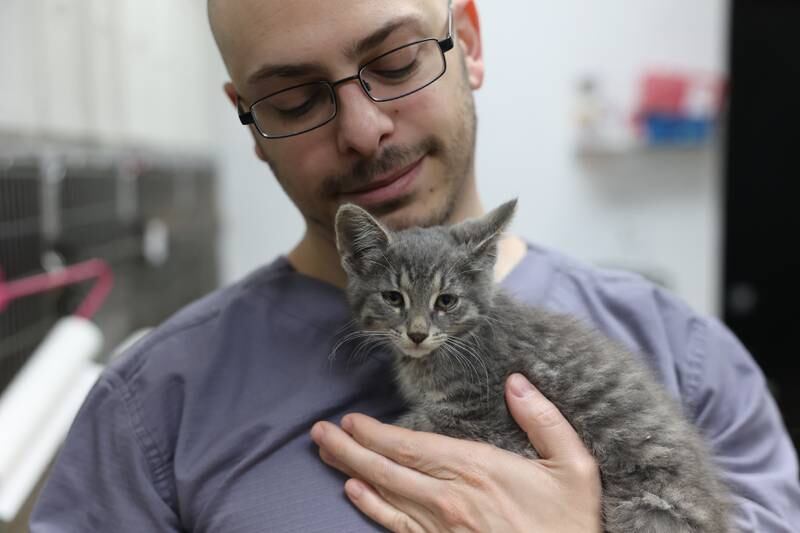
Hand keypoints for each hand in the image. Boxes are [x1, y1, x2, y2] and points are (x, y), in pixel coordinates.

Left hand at [310, 374, 601, 531]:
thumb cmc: (569, 524)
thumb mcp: (574, 467)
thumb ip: (544, 420)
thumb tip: (517, 382)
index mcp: (478, 468)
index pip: (414, 446)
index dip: (377, 432)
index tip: (351, 420)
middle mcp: (451, 496)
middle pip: (389, 467)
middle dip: (349, 447)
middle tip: (319, 433)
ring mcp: (442, 526)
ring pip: (386, 493)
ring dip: (351, 471)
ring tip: (325, 453)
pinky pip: (398, 526)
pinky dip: (371, 508)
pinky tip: (354, 493)